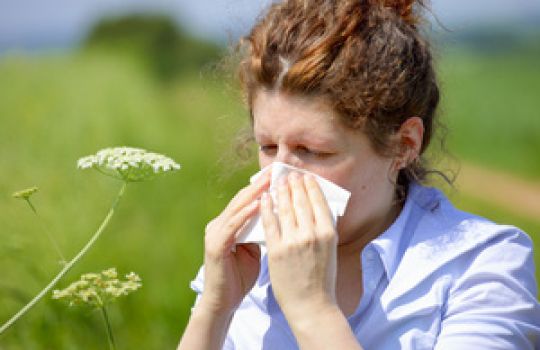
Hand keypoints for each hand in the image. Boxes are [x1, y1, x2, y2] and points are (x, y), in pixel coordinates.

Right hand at [199, 170, 270, 315]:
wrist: (223, 302)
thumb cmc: (240, 276)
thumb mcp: (253, 249)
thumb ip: (259, 232)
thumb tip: (278, 217)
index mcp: (227, 225)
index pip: (247, 201)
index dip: (261, 187)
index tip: (278, 175)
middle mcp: (218, 225)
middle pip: (241, 200)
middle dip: (259, 185)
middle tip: (275, 170)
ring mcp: (215, 234)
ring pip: (236, 208)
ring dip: (254, 194)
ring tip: (269, 181)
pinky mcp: (215, 245)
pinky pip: (232, 226)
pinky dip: (245, 214)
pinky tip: (258, 204)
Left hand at [260, 172, 338, 322]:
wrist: (311, 305)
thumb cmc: (322, 279)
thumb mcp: (330, 250)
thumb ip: (324, 229)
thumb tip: (319, 209)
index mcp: (329, 233)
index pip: (319, 202)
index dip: (311, 186)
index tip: (305, 177)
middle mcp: (312, 234)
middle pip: (301, 201)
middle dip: (294, 185)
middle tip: (289, 174)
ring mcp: (293, 241)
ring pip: (285, 208)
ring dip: (280, 192)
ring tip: (277, 182)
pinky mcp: (277, 249)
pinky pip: (270, 222)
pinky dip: (266, 208)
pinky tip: (264, 198)